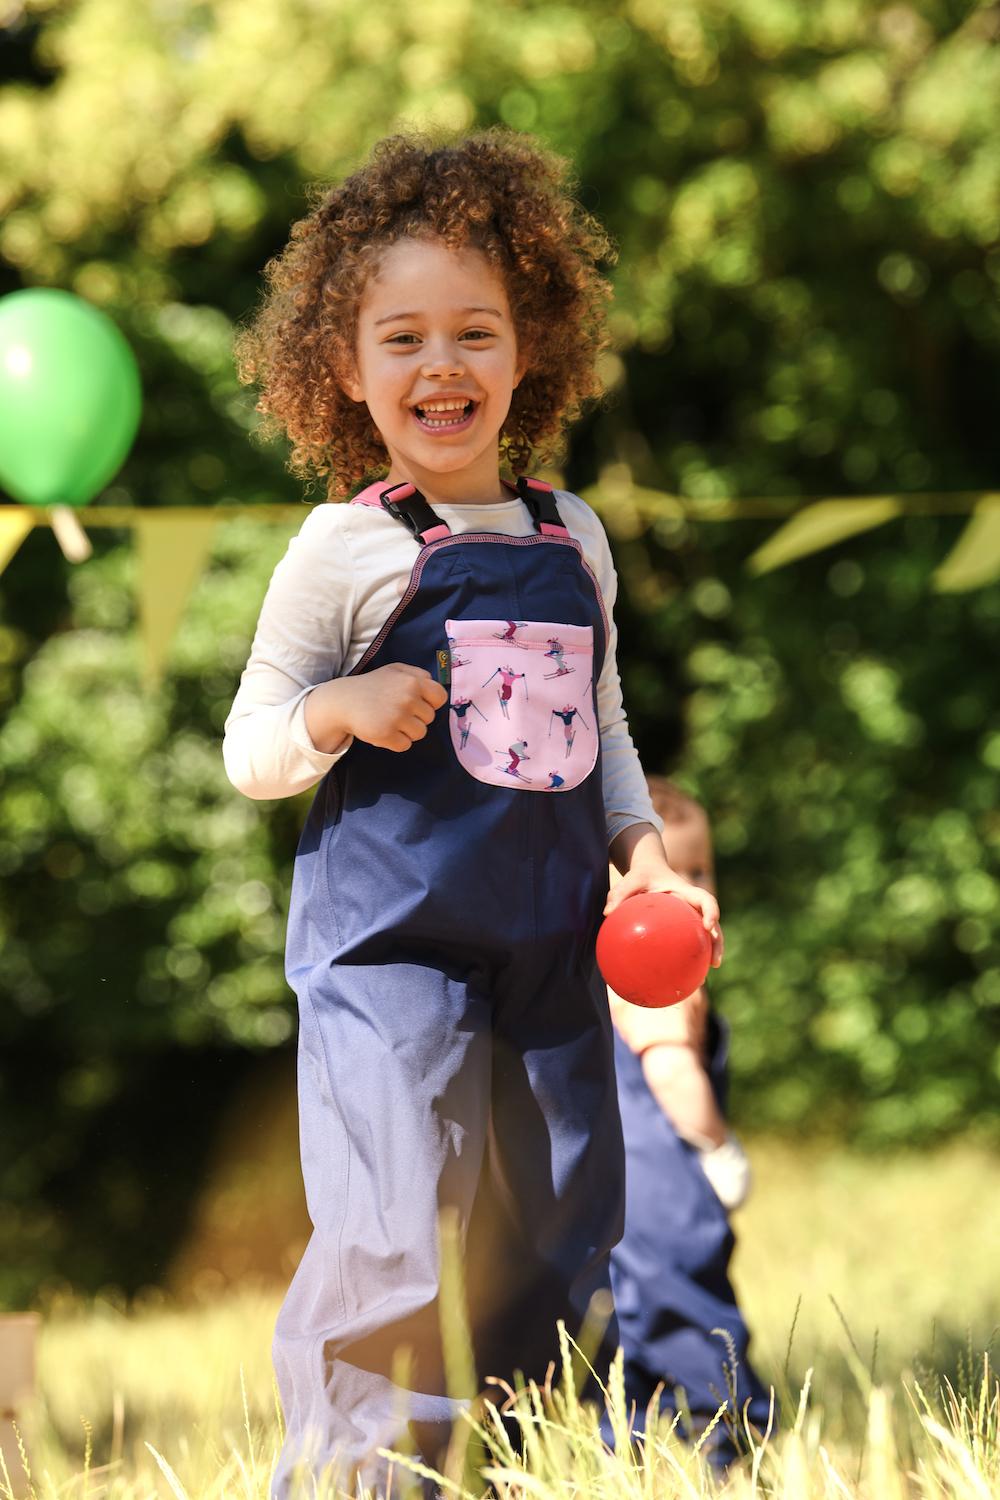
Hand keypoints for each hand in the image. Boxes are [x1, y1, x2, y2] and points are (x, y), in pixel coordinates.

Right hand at [306, 664, 447, 752]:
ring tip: (392, 722)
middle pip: (429, 718)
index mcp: (413, 682)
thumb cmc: (373, 685)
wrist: (343, 701)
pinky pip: (405, 745)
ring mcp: (397, 717)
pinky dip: (396, 742)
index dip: (431, 703)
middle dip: (416, 717)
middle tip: (398, 712)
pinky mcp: (386, 734)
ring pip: (420, 733)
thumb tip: (434, 685)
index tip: (419, 704)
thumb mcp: (395, 670)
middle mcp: (408, 698)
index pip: (440, 697)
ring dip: (408, 731)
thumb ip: (418, 674)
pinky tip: (384, 731)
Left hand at [610, 869, 723, 967]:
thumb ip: (620, 893)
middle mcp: (693, 905)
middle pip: (713, 924)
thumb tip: (607, 913)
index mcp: (685, 891)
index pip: (706, 900)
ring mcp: (690, 916)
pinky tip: (680, 977)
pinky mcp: (684, 925)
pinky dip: (689, 957)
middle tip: (715, 963)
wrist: (650, 870)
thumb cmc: (641, 875)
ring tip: (702, 979)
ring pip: (707, 936)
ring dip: (708, 955)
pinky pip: (690, 941)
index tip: (708, 927)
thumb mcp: (630, 880)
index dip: (711, 913)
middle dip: (717, 943)